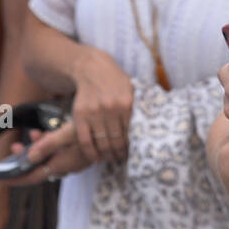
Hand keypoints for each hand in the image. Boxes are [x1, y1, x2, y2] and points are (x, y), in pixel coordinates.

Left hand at [0, 124, 95, 185]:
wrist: (120, 133)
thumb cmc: (95, 131)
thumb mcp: (70, 134)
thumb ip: (49, 145)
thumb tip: (29, 156)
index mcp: (62, 164)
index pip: (33, 177)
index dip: (15, 179)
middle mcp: (66, 166)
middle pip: (39, 168)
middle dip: (23, 159)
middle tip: (13, 148)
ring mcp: (73, 160)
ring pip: (47, 158)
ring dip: (36, 149)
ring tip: (30, 134)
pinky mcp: (78, 152)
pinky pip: (57, 152)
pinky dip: (48, 144)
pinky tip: (46, 131)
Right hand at [69, 46, 132, 162]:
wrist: (93, 69)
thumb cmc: (116, 82)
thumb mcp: (131, 91)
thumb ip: (138, 109)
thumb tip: (149, 131)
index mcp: (127, 103)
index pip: (131, 133)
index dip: (133, 147)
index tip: (134, 154)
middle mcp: (110, 108)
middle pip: (117, 141)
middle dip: (120, 154)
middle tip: (122, 159)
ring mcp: (94, 112)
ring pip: (102, 143)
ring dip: (108, 155)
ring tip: (112, 159)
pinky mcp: (80, 114)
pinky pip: (85, 140)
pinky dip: (91, 152)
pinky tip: (96, 158)